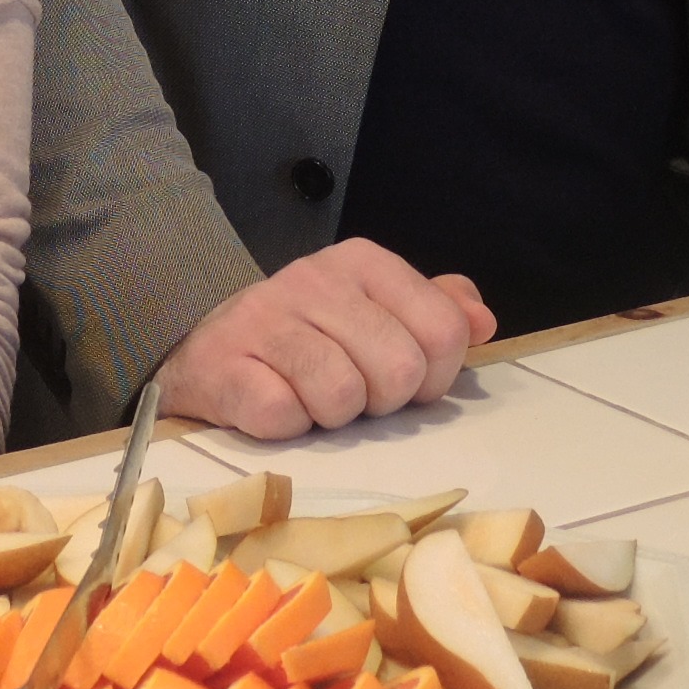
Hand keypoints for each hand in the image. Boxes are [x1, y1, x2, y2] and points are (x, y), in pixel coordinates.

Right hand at [160, 241, 494, 441]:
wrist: (205, 345)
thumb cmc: (306, 336)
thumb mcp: (376, 311)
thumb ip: (435, 311)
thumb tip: (483, 322)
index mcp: (363, 261)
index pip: (444, 330)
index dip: (434, 376)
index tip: (404, 382)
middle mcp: (315, 278)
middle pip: (399, 368)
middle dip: (383, 401)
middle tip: (354, 394)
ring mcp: (266, 318)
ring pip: (342, 396)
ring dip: (333, 417)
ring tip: (312, 399)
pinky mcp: (225, 365)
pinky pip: (284, 417)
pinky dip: (287, 427)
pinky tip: (275, 404)